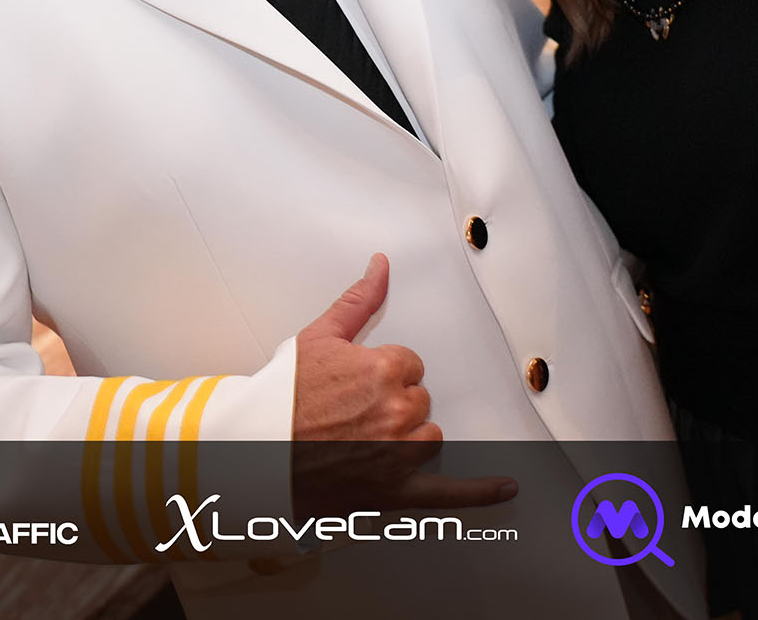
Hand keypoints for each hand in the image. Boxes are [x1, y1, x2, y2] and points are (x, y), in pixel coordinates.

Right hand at [291, 254, 515, 514]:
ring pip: (427, 436)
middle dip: (392, 404)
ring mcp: (398, 453)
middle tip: (349, 414)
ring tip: (361, 439)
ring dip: (406, 437)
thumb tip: (381, 265)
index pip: (409, 365)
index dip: (383, 373)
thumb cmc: (281, 397)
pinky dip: (478, 491)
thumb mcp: (318, 337)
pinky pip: (447, 492)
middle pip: (418, 401)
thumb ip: (359, 300)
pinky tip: (503, 488)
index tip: (355, 384)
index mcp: (383, 370)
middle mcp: (396, 411)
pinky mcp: (395, 490)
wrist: (254, 451)